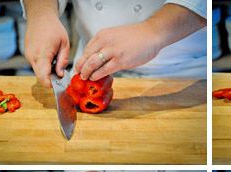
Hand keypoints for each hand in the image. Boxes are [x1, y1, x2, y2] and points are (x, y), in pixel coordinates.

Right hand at [23, 3, 68, 87]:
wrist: (40, 17)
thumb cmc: (54, 28)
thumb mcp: (64, 44)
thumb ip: (63, 60)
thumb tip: (61, 74)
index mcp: (43, 53)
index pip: (43, 75)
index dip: (51, 84)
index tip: (59, 86)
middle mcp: (33, 56)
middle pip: (40, 76)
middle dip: (51, 80)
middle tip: (62, 76)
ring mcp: (29, 55)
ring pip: (38, 71)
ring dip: (47, 72)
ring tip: (57, 63)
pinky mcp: (28, 54)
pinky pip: (36, 65)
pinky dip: (44, 66)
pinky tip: (51, 58)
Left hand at [73, 3, 203, 80]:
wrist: (151, 35)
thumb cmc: (137, 37)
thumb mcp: (116, 35)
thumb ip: (106, 44)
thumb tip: (99, 57)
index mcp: (102, 35)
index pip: (86, 49)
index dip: (81, 59)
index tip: (80, 66)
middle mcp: (104, 41)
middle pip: (86, 56)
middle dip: (80, 67)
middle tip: (79, 74)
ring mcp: (112, 51)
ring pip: (92, 63)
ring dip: (86, 72)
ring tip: (85, 77)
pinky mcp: (120, 60)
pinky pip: (104, 70)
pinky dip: (97, 75)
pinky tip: (95, 78)